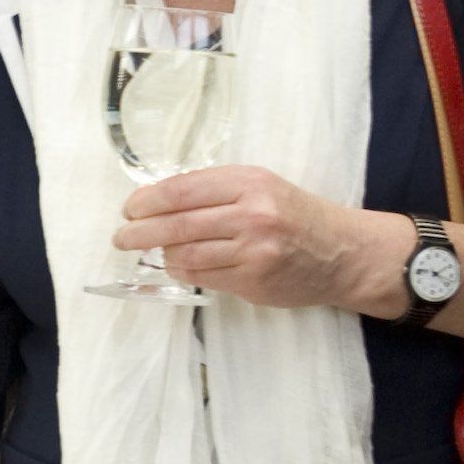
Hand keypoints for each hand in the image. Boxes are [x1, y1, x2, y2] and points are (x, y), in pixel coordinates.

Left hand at [112, 166, 405, 315]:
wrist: (342, 253)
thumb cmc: (296, 215)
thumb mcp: (262, 186)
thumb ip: (217, 190)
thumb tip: (159, 201)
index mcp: (249, 182)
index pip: (182, 190)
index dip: (148, 201)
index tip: (130, 208)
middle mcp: (252, 214)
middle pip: (178, 224)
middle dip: (141, 232)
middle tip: (121, 237)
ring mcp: (253, 250)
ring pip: (187, 254)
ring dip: (163, 255)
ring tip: (153, 252)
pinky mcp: (254, 281)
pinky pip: (205, 277)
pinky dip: (186, 271)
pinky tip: (181, 265)